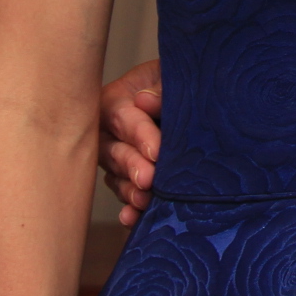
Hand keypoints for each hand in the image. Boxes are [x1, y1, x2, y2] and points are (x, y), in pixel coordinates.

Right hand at [98, 59, 163, 225]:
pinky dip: (129, 207)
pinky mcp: (123, 178)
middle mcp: (108, 131)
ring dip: (130, 190)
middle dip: (133, 166)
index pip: (123, 117)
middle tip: (149, 180)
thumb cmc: (175, 82)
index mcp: (116, 99)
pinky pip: (123, 194)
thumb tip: (144, 101)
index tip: (157, 152)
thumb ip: (162, 88)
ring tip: (145, 200)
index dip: (140, 135)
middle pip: (115, 150)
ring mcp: (113, 157)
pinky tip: (133, 218)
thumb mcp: (172, 76)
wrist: (187, 97)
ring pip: (117, 176)